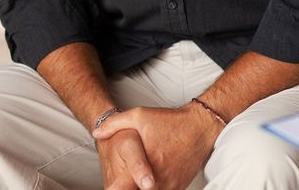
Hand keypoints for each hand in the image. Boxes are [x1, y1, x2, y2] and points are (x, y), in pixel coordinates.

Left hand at [94, 106, 221, 189]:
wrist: (201, 126)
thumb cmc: (171, 122)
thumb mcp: (139, 116)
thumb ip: (114, 124)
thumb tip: (97, 133)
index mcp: (144, 166)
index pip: (122, 188)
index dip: (114, 188)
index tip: (111, 185)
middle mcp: (157, 181)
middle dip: (128, 188)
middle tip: (125, 182)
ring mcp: (170, 186)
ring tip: (137, 183)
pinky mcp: (179, 187)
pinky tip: (151, 184)